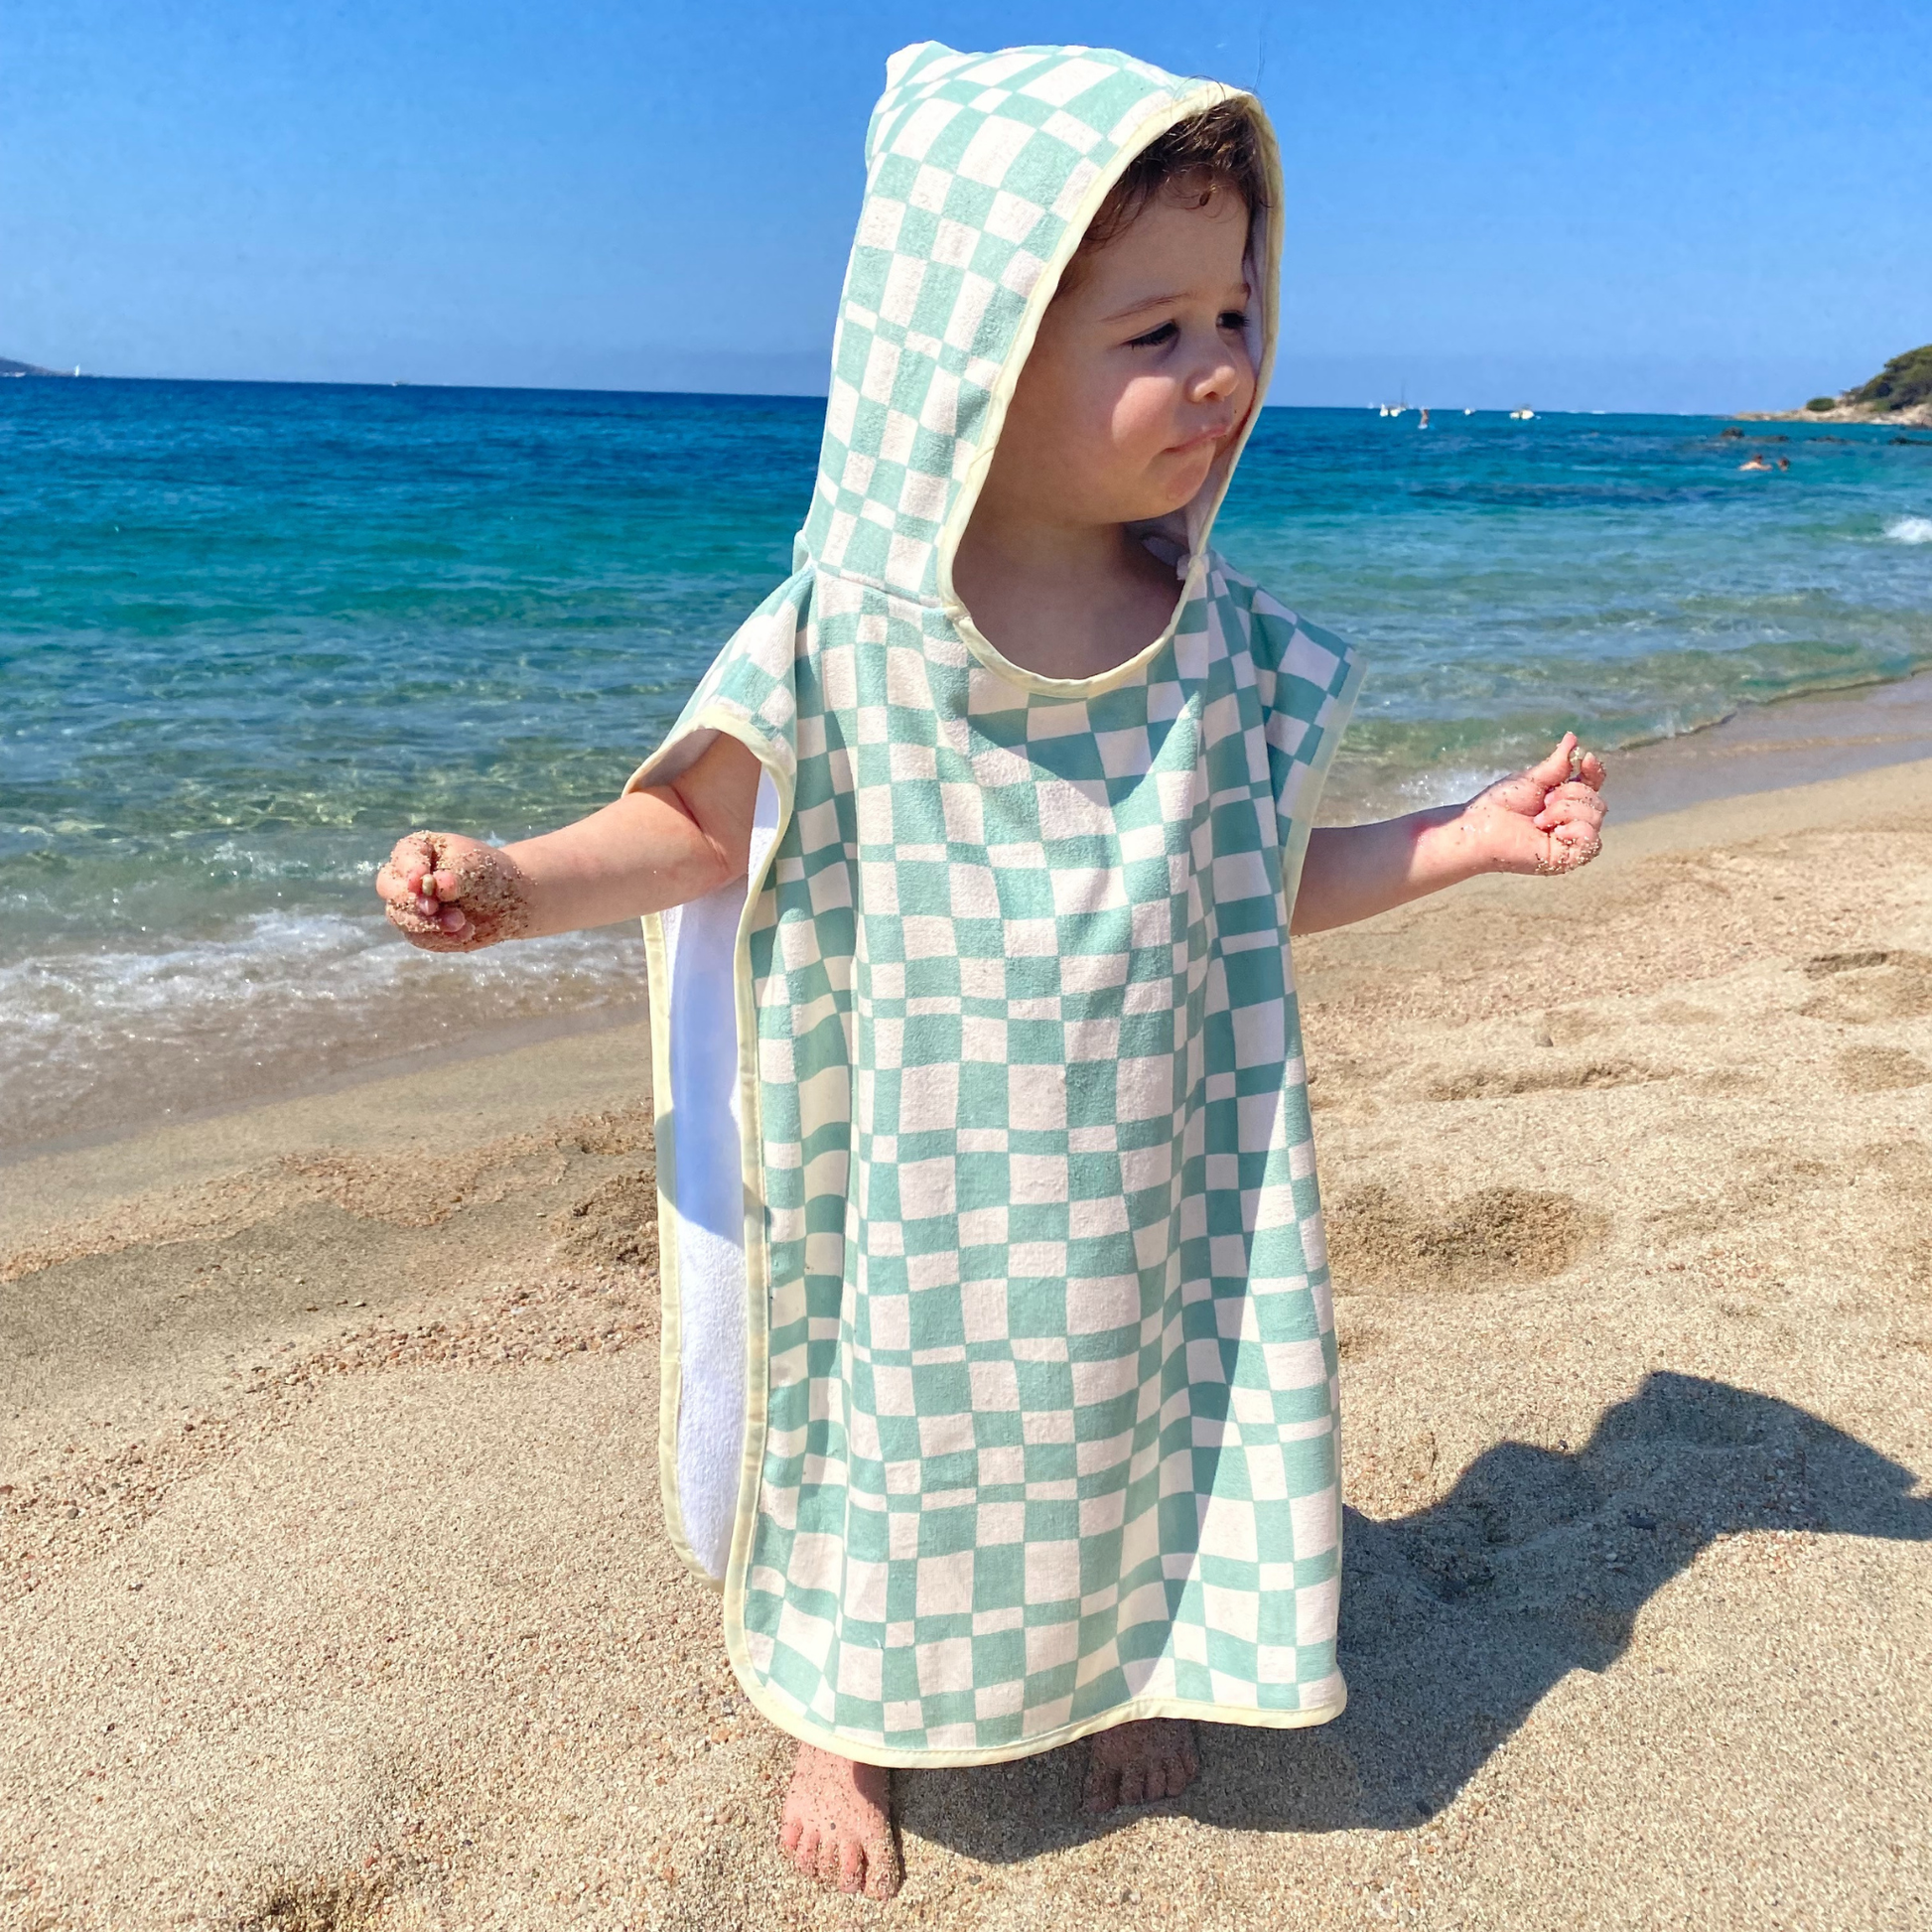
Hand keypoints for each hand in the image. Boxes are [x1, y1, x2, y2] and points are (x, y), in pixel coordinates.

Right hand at [375, 831, 532, 951]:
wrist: (507, 901)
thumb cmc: (489, 874)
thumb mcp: (476, 867)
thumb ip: (454, 875)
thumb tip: (437, 885)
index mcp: (418, 849)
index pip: (404, 856)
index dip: (409, 868)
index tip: (421, 879)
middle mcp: (405, 877)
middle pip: (388, 888)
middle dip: (410, 900)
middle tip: (433, 908)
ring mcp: (409, 905)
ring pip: (400, 917)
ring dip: (428, 924)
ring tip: (462, 923)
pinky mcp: (419, 930)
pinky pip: (419, 938)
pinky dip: (440, 938)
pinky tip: (465, 933)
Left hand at [1459, 733, 1606, 876]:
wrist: (1479, 828)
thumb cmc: (1499, 805)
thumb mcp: (1533, 779)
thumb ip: (1558, 763)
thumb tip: (1572, 738)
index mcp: (1564, 802)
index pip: (1593, 785)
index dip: (1595, 771)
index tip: (1584, 759)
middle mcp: (1570, 823)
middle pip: (1598, 802)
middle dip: (1572, 794)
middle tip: (1544, 800)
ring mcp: (1569, 842)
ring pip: (1596, 819)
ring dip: (1568, 810)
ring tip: (1540, 818)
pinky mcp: (1566, 860)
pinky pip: (1593, 844)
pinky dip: (1578, 830)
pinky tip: (1556, 831)